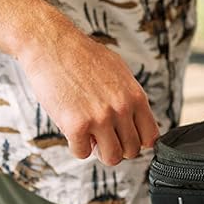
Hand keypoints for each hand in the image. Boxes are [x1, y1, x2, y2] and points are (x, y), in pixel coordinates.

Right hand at [19, 20, 158, 164]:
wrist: (52, 45)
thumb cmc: (83, 56)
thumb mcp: (119, 72)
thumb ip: (129, 97)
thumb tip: (136, 119)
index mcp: (136, 96)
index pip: (150, 137)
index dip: (137, 141)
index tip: (123, 135)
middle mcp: (122, 109)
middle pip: (131, 151)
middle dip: (116, 146)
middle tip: (101, 134)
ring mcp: (100, 118)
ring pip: (111, 158)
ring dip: (99, 150)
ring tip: (89, 134)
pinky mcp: (76, 126)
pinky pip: (82, 154)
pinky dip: (76, 145)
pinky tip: (71, 128)